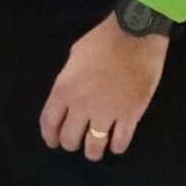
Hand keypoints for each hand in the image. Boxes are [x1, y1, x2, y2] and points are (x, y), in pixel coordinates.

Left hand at [41, 15, 169, 161]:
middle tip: (78, 141)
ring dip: (93, 152)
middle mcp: (82, 106)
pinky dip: (117, 147)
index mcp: (64, 89)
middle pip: (70, 139)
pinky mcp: (131, 115)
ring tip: (96, 151)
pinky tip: (116, 145)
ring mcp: (107, 113)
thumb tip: (70, 95)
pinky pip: (121, 141)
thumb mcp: (74, 56)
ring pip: (94, 146)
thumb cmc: (103, 38)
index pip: (49, 123)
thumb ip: (68, 79)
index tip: (54, 141)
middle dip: (72, 143)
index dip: (50, 137)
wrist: (136, 34)